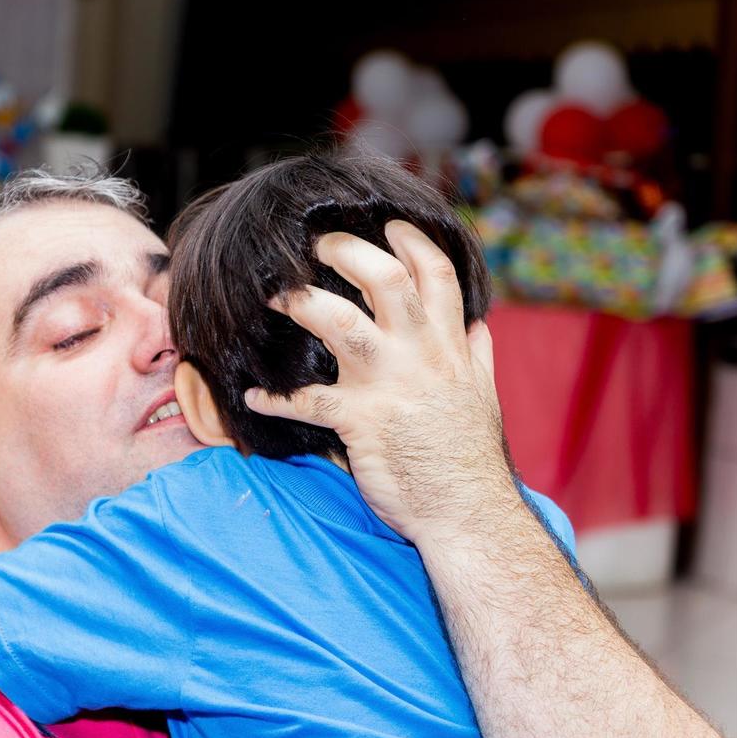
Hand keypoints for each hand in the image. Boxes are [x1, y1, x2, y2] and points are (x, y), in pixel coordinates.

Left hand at [244, 220, 516, 542]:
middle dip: (346, 251)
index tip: (389, 224)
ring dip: (301, 303)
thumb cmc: (469, 458)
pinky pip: (306, 401)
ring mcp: (388, 384)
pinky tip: (252, 396)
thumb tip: (478, 325)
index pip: (435, 275)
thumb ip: (477, 355)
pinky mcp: (359, 421)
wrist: (467, 513)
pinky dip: (273, 398)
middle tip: (316, 244)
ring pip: (340, 322)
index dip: (411, 242)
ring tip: (275, 297)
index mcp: (449, 346)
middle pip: (384, 279)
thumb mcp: (483, 397)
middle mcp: (420, 355)